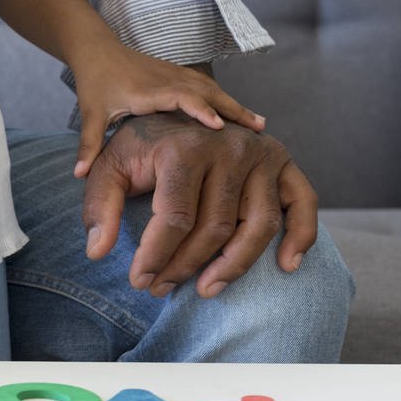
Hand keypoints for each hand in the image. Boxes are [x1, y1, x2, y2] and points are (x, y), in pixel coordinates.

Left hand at [72, 46, 265, 176]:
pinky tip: (245, 118)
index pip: (180, 97)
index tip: (217, 127)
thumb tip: (79, 175)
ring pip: (213, 89)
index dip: (199, 110)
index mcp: (148, 90)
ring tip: (260, 125)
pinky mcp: (182, 75)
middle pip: (206, 92)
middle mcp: (168, 79)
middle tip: (258, 129)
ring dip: (235, 105)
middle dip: (232, 109)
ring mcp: (178, 74)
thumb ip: (89, 145)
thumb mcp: (91, 114)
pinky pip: (210, 88)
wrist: (99, 51)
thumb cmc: (96, 84)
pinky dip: (228, 101)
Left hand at [81, 112, 318, 297]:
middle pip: (215, 227)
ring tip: (206, 289)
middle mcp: (229, 147)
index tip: (139, 281)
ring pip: (258, 224)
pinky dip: (301, 235)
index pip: (175, 217)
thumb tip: (97, 251)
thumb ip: (99, 206)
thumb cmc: (141, 147)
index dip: (156, 256)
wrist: (177, 112)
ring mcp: (262, 154)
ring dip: (234, 265)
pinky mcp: (284, 162)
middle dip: (185, 267)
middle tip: (160, 288)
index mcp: (184, 147)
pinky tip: (286, 266)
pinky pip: (303, 202)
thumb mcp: (108, 167)